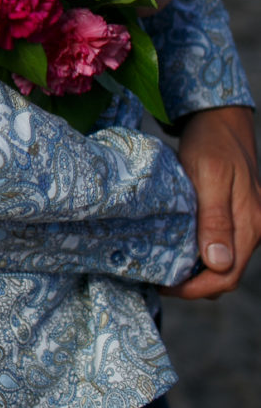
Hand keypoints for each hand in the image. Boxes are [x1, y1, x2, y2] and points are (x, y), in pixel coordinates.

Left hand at [162, 105, 260, 298]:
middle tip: (156, 278)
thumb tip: (218, 263)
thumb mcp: (209, 176)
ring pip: (222, 263)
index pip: (226, 275)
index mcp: (252, 223)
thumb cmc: (213, 143)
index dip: (194, 288)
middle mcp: (254, 228)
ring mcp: (247, 223)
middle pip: (225, 275)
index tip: (163, 284)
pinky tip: (176, 249)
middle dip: (192, 285)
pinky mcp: (235, 216)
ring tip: (162, 267)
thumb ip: (215, 219)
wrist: (220, 119)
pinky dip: (198, 255)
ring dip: (195, 272)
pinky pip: (220, 247)